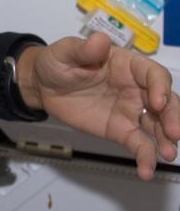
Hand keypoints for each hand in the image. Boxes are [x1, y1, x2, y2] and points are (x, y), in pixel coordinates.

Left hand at [16, 33, 179, 180]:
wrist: (43, 85)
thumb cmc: (58, 62)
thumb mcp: (65, 52)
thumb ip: (83, 49)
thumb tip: (100, 40)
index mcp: (128, 66)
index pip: (153, 74)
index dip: (160, 87)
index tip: (157, 102)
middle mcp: (137, 89)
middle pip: (166, 102)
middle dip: (173, 116)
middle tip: (173, 133)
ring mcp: (131, 111)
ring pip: (158, 125)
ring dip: (167, 139)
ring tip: (168, 153)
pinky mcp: (121, 129)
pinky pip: (139, 143)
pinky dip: (145, 157)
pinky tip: (146, 170)